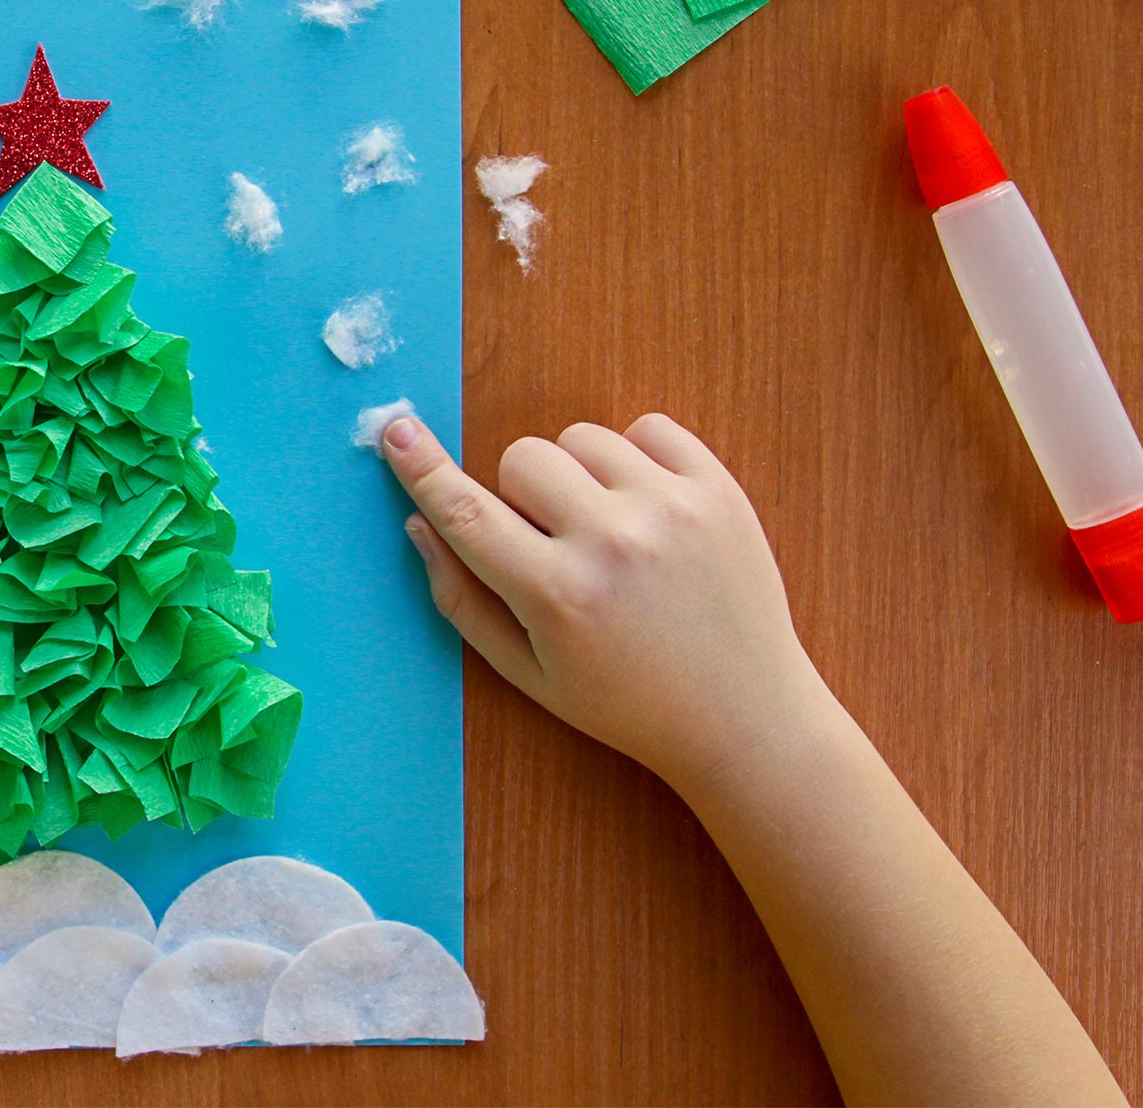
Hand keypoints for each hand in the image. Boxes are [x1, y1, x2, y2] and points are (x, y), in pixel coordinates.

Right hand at [380, 412, 830, 794]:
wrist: (746, 716)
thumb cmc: (626, 703)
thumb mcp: (529, 674)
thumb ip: (463, 599)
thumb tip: (419, 524)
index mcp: (558, 595)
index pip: (467, 511)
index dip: (423, 469)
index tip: (396, 430)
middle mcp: (613, 542)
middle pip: (523, 457)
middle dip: (523, 494)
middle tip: (555, 544)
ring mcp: (672, 509)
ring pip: (582, 437)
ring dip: (579, 475)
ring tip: (608, 531)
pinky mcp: (719, 490)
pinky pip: (649, 427)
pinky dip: (636, 457)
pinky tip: (646, 509)